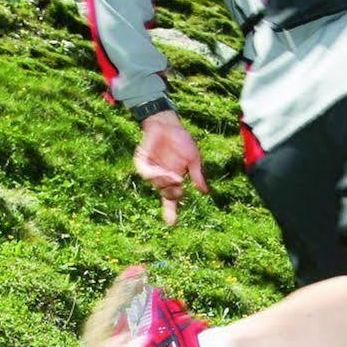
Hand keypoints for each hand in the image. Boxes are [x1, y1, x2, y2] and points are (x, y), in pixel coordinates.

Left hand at [132, 111, 208, 225]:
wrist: (169, 123)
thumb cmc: (182, 140)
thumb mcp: (194, 159)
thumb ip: (197, 176)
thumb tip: (205, 192)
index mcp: (173, 178)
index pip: (171, 199)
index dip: (171, 212)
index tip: (171, 223)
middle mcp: (161, 177)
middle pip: (164, 194)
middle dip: (172, 195)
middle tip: (181, 190)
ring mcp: (151, 169)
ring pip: (156, 185)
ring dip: (166, 183)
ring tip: (177, 177)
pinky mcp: (142, 160)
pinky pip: (146, 173)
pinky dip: (156, 175)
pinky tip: (166, 171)